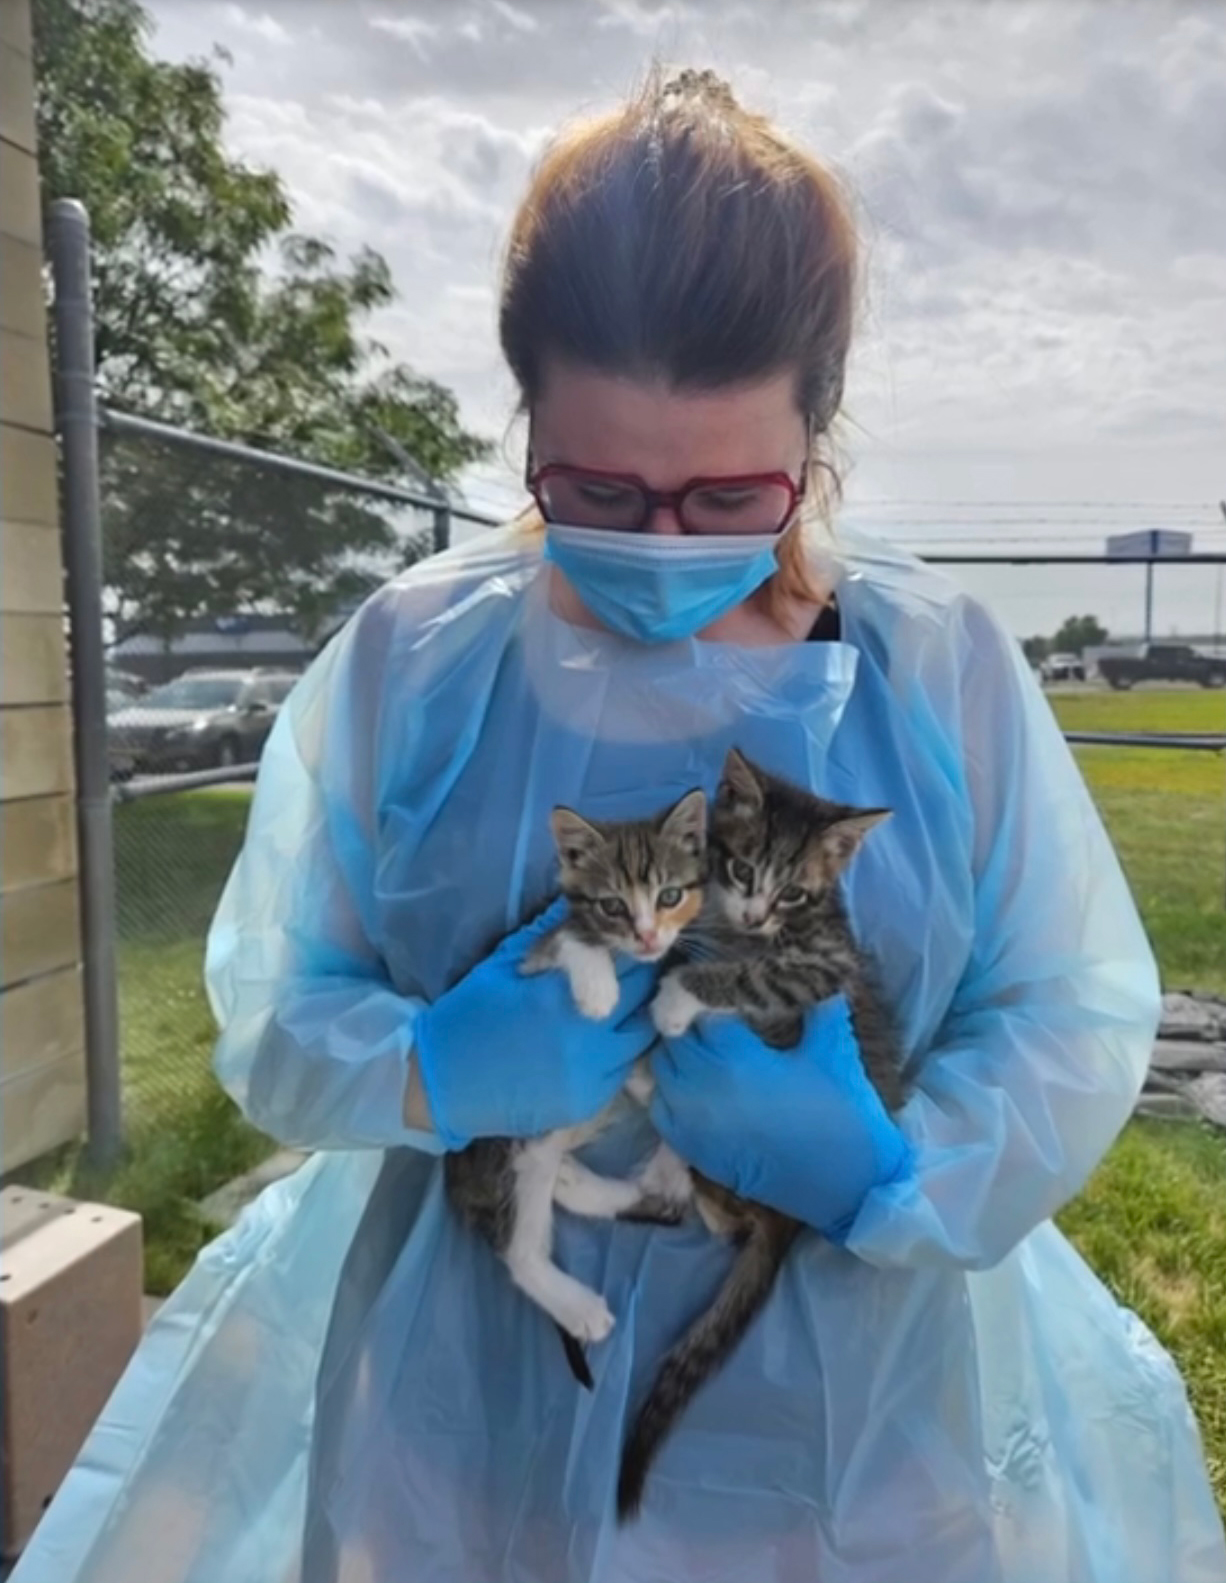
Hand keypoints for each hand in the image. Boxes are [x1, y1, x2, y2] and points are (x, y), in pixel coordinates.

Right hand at [414, 899, 656, 1148]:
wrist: (442, 1083)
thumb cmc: (471, 1015)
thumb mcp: (506, 964)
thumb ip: (550, 936)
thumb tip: (582, 905)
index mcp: (561, 997)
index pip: (626, 966)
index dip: (626, 953)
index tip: (619, 947)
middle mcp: (585, 1039)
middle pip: (642, 1002)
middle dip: (638, 985)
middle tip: (626, 974)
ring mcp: (590, 1076)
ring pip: (639, 1038)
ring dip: (632, 1020)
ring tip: (615, 1008)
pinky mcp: (588, 1103)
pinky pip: (621, 1071)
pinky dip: (616, 1054)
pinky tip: (597, 1042)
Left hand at [648, 995, 911, 1238]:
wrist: (843, 1185)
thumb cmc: (839, 1113)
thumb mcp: (833, 1052)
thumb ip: (819, 1010)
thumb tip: (821, 978)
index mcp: (734, 1057)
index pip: (697, 1012)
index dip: (706, 997)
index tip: (721, 991)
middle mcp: (701, 1086)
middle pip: (673, 1039)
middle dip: (688, 1025)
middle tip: (711, 1019)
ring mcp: (691, 1120)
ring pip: (660, 1071)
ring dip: (676, 1056)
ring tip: (701, 1050)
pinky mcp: (691, 1148)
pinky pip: (660, 1108)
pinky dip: (668, 1091)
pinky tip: (692, 1086)